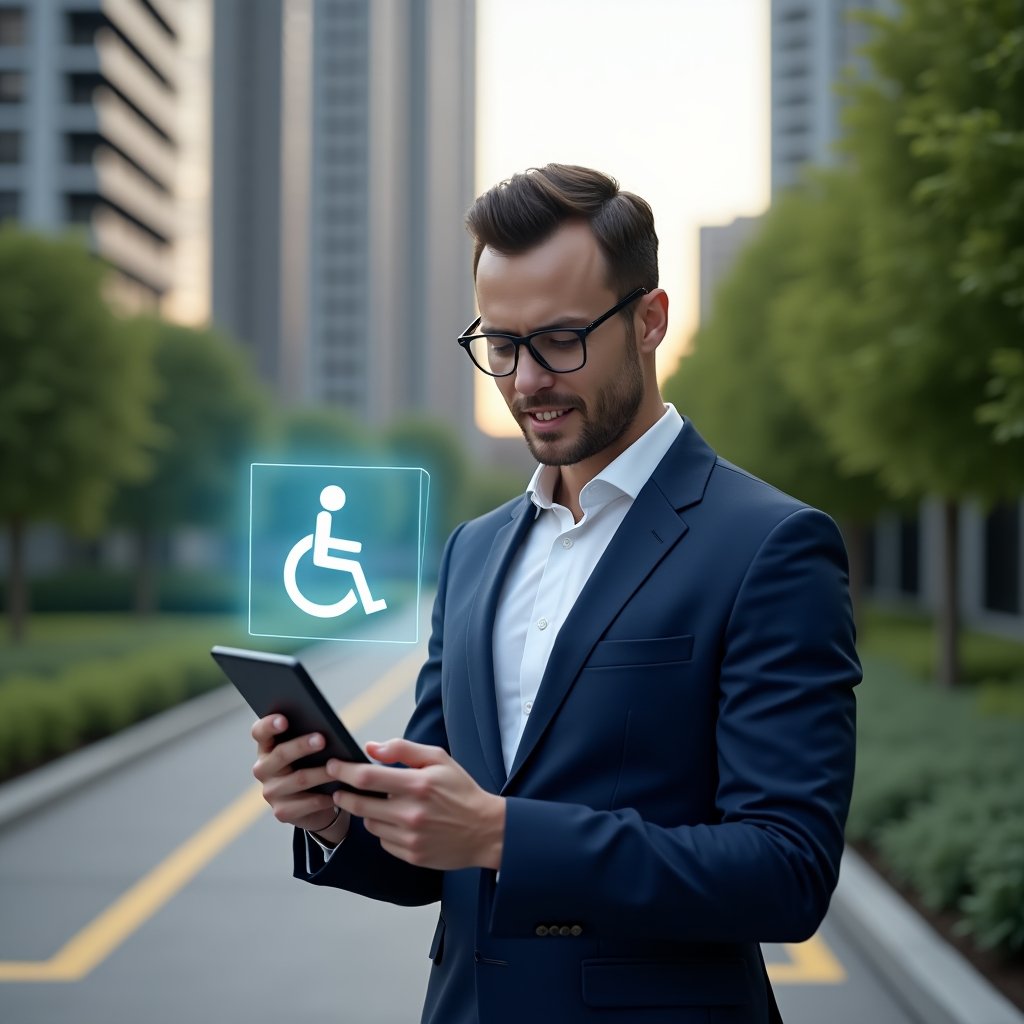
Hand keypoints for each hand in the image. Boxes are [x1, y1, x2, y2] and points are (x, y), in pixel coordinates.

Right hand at [251, 714, 350, 842]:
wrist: (316, 802)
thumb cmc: (314, 764)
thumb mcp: (310, 750)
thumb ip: (310, 736)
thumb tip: (327, 729)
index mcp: (267, 747)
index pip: (260, 732)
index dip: (269, 725)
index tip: (284, 720)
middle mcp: (263, 769)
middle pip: (281, 754)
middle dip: (302, 745)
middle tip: (322, 739)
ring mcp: (271, 792)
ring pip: (298, 779)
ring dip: (320, 773)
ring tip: (338, 767)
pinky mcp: (282, 812)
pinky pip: (305, 804)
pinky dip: (323, 798)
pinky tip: (337, 793)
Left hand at [329, 739, 504, 870]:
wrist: (485, 830)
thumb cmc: (461, 790)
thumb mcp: (438, 759)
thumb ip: (403, 749)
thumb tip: (371, 748)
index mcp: (418, 785)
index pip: (367, 777)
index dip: (344, 771)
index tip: (333, 765)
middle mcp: (411, 813)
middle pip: (359, 804)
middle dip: (343, 794)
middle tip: (339, 789)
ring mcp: (410, 837)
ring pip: (370, 824)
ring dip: (368, 812)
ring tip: (382, 804)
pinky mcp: (411, 855)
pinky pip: (383, 841)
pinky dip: (385, 830)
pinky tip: (398, 822)